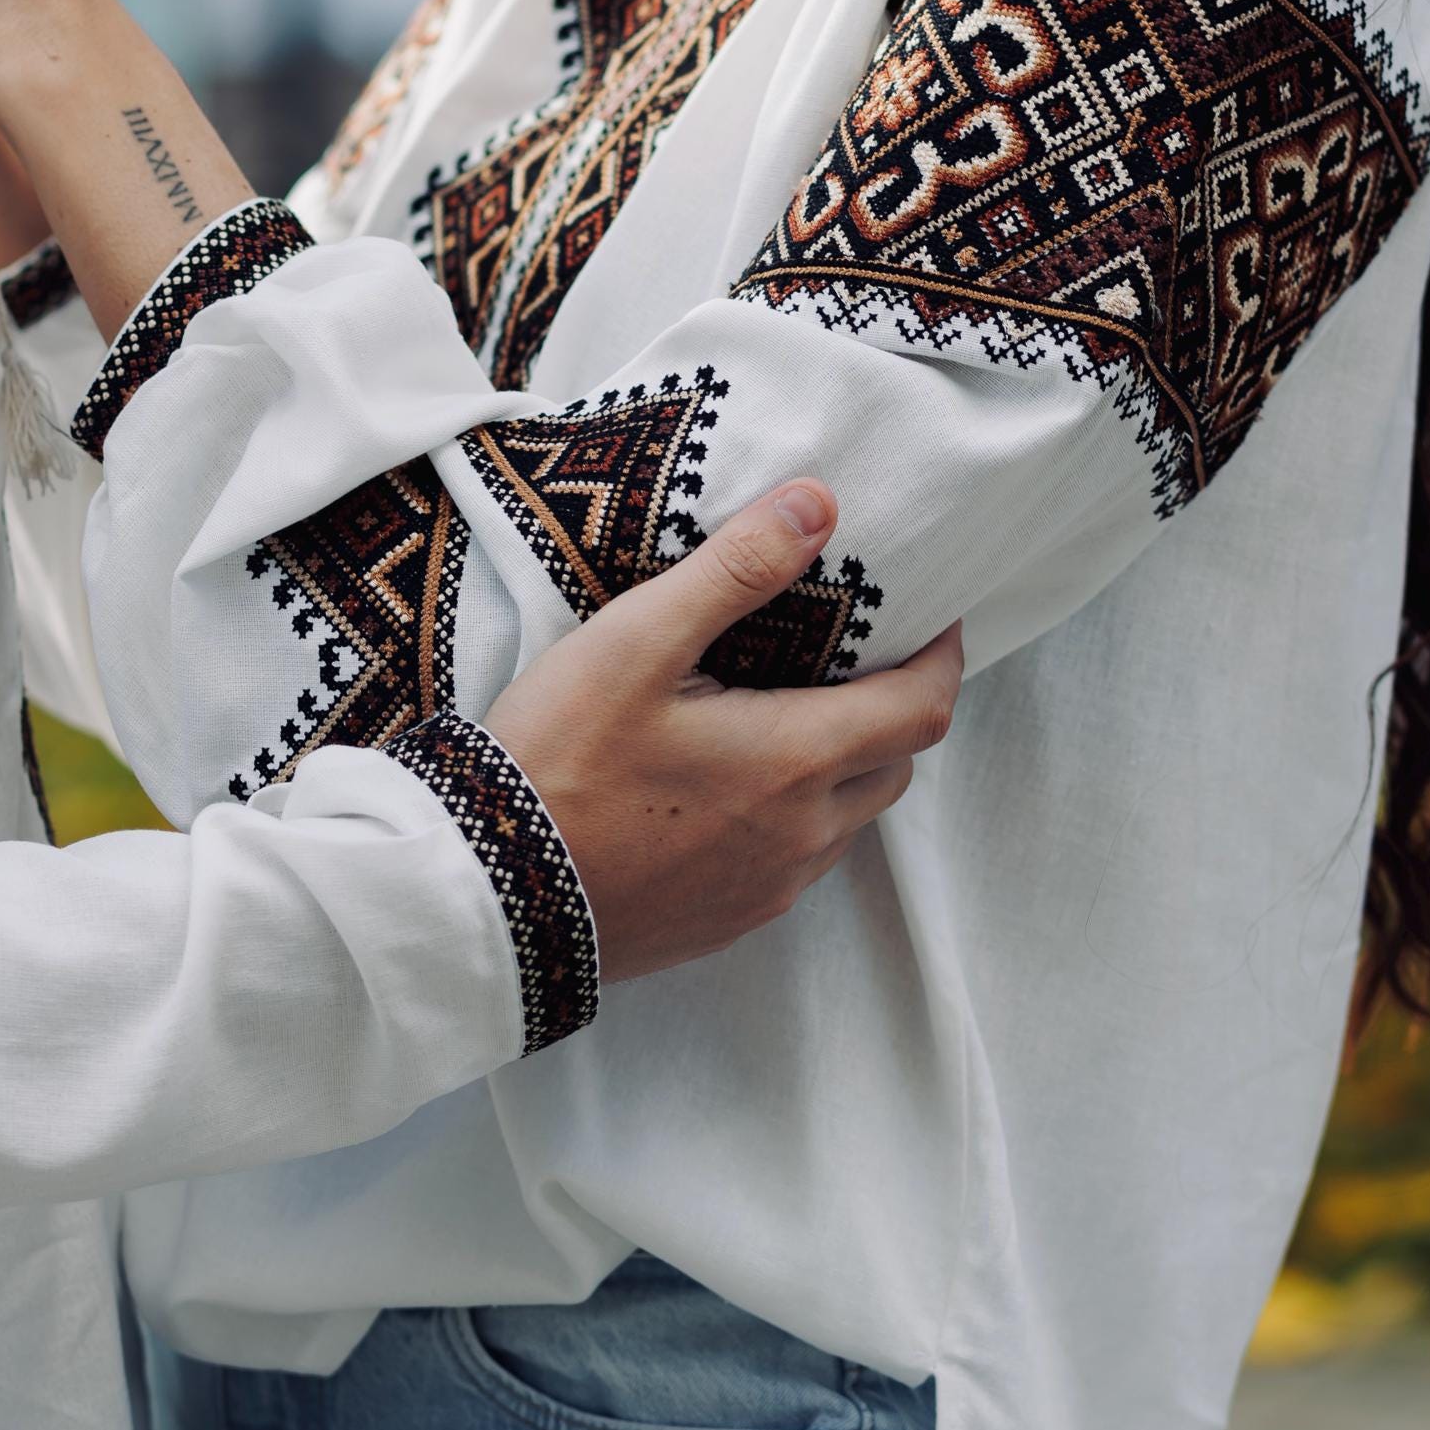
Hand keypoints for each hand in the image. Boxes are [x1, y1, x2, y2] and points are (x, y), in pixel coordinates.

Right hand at [487, 485, 960, 985]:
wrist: (487, 893)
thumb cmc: (556, 762)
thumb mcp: (637, 642)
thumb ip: (735, 570)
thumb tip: (818, 505)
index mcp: (796, 760)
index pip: (924, 709)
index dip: (942, 659)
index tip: (932, 621)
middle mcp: (801, 835)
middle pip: (893, 766)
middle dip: (890, 710)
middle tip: (852, 661)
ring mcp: (766, 889)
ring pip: (844, 821)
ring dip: (839, 770)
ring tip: (780, 718)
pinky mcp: (725, 923)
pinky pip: (792, 865)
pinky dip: (789, 819)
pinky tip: (725, 790)